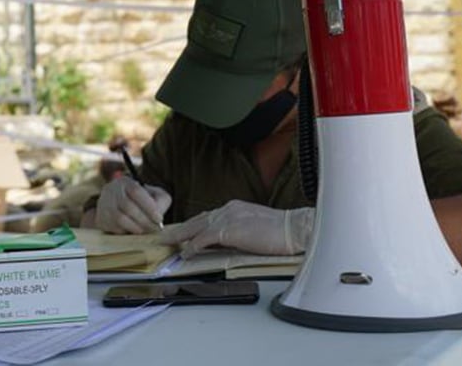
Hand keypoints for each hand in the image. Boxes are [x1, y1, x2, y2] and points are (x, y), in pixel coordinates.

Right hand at [95, 176, 170, 233]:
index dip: (149, 206)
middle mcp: (111, 191)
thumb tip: (158, 215)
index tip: (159, 219)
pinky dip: (127, 232)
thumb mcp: (153, 194)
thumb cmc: (141, 200)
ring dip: (136, 227)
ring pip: (120, 219)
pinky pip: (114, 228)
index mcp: (125, 182)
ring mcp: (104, 205)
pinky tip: (133, 231)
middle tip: (155, 228)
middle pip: (128, 206)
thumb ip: (161, 201)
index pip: (136, 191)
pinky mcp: (101, 219)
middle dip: (144, 220)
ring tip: (145, 231)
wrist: (117, 204)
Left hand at [160, 200, 313, 256]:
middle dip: (180, 228)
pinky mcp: (229, 230)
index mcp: (235, 208)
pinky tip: (185, 253)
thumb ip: (238, 231)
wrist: (297, 229)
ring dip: (180, 236)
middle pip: (197, 219)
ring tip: (167, 243)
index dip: (193, 225)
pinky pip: (204, 239)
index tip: (182, 231)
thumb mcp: (255, 228)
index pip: (208, 216)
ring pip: (196, 227)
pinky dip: (193, 246)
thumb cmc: (283, 232)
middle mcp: (228, 209)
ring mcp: (228, 218)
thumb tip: (226, 243)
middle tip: (164, 235)